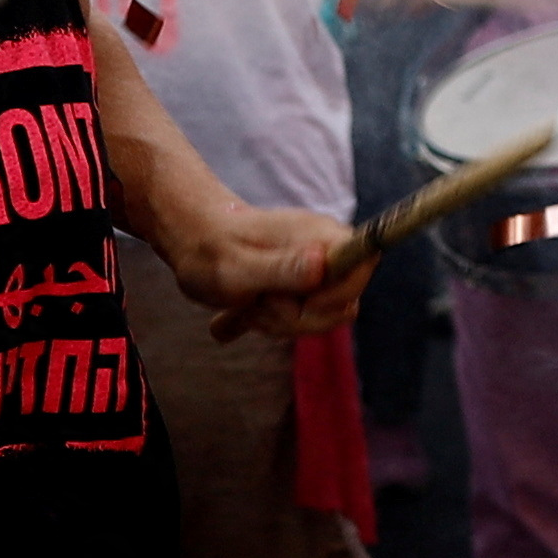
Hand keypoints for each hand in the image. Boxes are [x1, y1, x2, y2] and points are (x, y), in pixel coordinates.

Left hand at [164, 192, 368, 342]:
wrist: (191, 240)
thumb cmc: (211, 250)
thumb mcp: (239, 268)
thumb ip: (281, 269)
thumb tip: (322, 263)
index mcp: (319, 235)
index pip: (365, 260)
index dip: (342, 292)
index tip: (304, 303)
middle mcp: (324, 250)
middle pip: (343, 304)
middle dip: (300, 318)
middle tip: (260, 303)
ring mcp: (313, 270)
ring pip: (320, 318)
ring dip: (279, 322)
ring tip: (247, 304)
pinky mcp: (300, 287)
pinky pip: (303, 320)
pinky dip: (270, 323)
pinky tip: (241, 313)